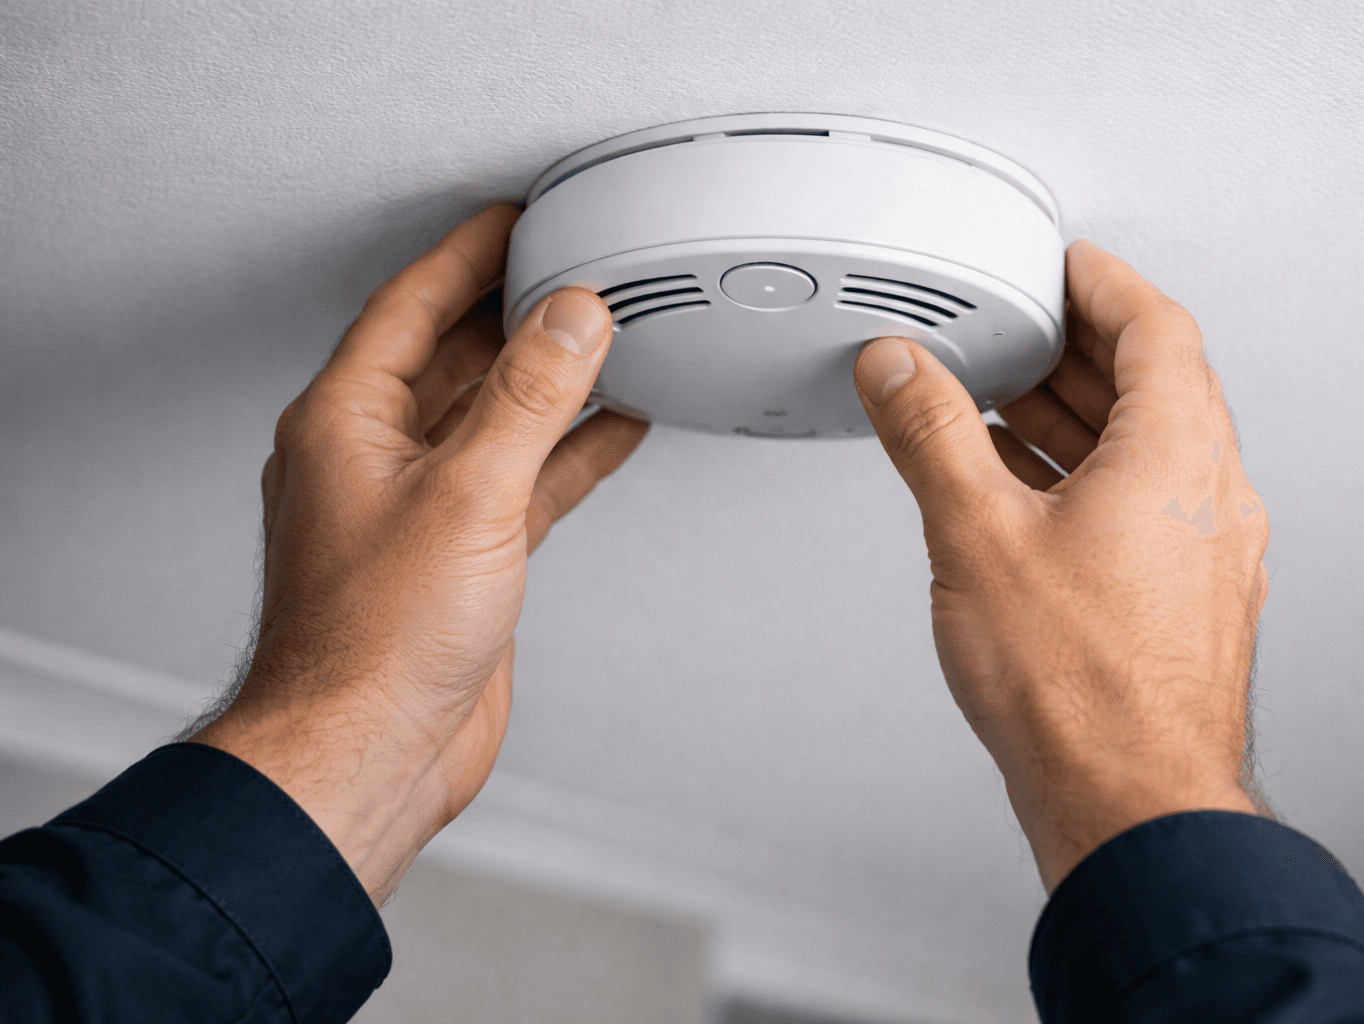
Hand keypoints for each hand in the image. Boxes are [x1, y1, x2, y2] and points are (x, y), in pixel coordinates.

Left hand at [191, 202, 648, 904]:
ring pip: (493, 417)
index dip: (468, 253)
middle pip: (453, 354)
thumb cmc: (373, 643)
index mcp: (346, 422)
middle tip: (575, 268)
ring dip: (549, 381)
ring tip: (607, 339)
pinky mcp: (460, 555)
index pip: (411, 305)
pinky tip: (611, 430)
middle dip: (516, 310)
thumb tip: (570, 317)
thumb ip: (526, 398)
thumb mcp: (467, 495)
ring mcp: (419, 507)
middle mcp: (376, 456)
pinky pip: (520, 478)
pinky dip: (567, 451)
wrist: (368, 752)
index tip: (519, 218)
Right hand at [853, 239, 1270, 893]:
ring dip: (1079, 417)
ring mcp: (1207, 553)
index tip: (1068, 265)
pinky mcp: (1188, 600)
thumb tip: (900, 370)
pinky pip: (1144, 504)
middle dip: (1079, 350)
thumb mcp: (976, 534)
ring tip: (1007, 409)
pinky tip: (1027, 497)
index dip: (1105, 283)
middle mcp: (1210, 497)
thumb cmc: (1081, 690)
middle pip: (1157, 385)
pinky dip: (1087, 476)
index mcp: (1177, 456)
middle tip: (1022, 331)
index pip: (1156, 328)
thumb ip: (931, 435)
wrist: (1131, 803)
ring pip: (1150, 449)